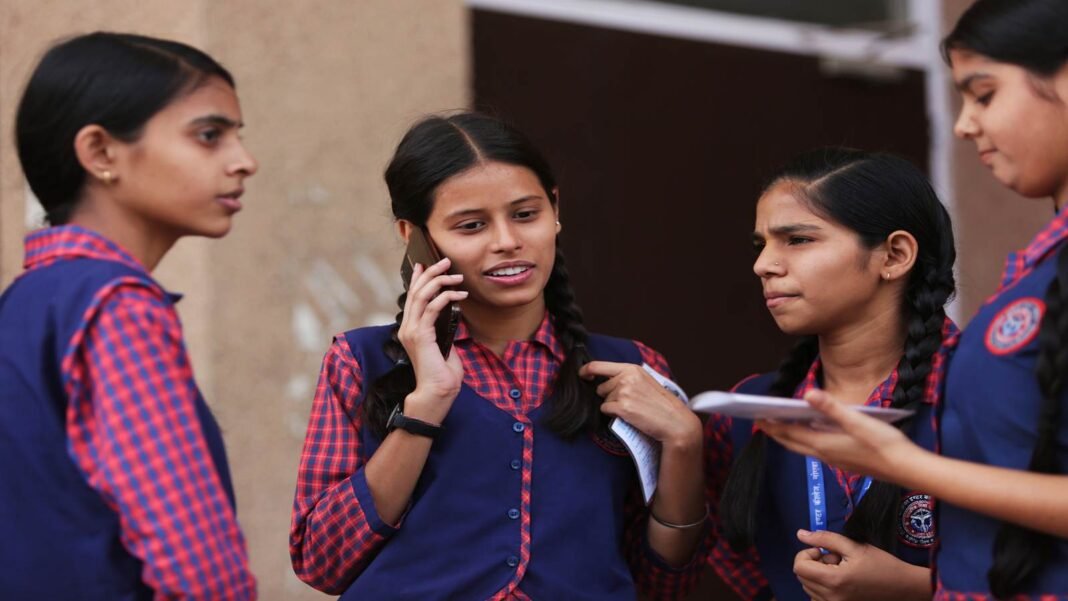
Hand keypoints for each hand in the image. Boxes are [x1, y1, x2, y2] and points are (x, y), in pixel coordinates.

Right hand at [396, 259, 466, 423]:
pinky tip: (459, 294)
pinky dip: (445, 297)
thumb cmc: (442, 375)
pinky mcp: (420, 335)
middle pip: (416, 291)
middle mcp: (407, 327)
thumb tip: (452, 318)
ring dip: (439, 281)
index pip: (412, 298)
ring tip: (456, 275)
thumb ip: (444, 332)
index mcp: (411, 330)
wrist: (436, 393)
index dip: (418, 278)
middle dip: (430, 273)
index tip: (425, 263)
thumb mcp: (445, 347)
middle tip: (445, 261)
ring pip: (422, 295)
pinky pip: (431, 308)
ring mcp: (412, 331)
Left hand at [580, 361, 700, 447]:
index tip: (582, 375)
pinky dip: (612, 414)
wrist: (673, 420)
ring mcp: (624, 392)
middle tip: (627, 401)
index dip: (586, 370)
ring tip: (631, 408)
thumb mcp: (645, 380)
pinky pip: (605, 410)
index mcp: (632, 368)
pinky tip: (627, 415)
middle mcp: (626, 377)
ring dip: (612, 405)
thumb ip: (627, 376)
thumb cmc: (661, 403)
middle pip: (601, 387)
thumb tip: (605, 380)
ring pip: (604, 399)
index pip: (598, 365)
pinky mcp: (623, 408)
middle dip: (608, 395)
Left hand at [757, 390, 919, 482]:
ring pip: (804, 448)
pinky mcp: (845, 462)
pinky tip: (812, 433)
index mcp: (824, 444)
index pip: (789, 434)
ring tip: (780, 426)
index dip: (771, 426)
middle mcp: (825, 455)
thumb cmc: (884, 443)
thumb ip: (832, 407)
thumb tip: (807, 393)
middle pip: (792, 443)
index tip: (756, 417)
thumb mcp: (858, 421)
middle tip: (760, 421)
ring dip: (790, 437)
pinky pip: (817, 450)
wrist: (907, 468)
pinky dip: (806, 441)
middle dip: (775, 432)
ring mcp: (835, 461)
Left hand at [793, 529, 930, 600]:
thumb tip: (800, 534)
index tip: (825, 551)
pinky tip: (839, 582)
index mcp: (834, 580)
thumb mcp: (853, 546)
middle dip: (814, 564)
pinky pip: (817, 598)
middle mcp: (830, 598)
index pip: (799, 567)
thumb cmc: (881, 564)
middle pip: (802, 577)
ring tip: (840, 570)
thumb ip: (824, 539)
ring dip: (818, 575)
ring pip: (808, 588)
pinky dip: (822, 588)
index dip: (807, 554)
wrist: (902, 587)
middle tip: (836, 560)